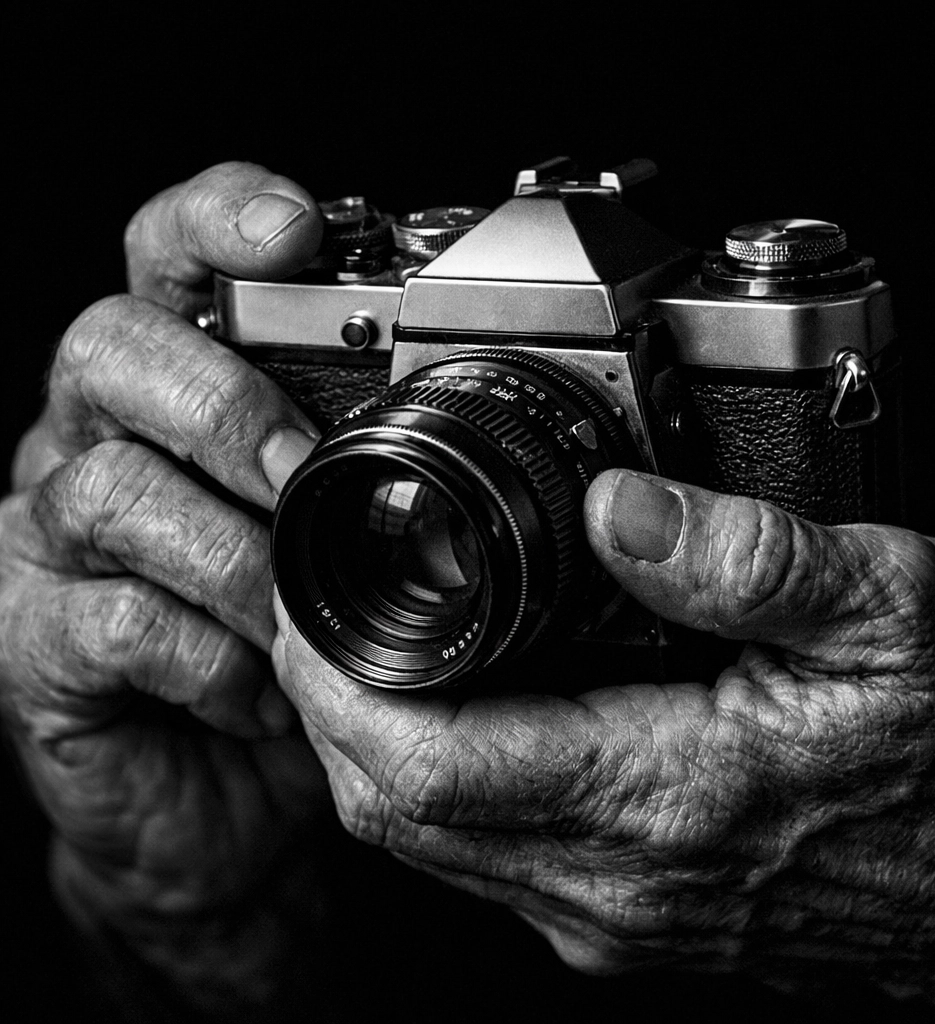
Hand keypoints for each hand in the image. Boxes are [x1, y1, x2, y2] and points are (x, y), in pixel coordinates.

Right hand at [0, 163, 329, 1011]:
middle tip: (305, 472)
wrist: (229, 794)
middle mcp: (96, 443)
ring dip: (233, 553)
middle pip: (108, 348)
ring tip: (301, 613)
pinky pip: (116, 621)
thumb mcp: (345, 543)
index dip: (217, 221)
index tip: (296, 229)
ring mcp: (51, 543)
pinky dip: (211, 658)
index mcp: (176, 394)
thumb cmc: (294, 648)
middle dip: (224, 403)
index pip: (166, 260)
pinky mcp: (35, 641)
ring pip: (106, 487)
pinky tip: (264, 691)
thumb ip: (369, 470)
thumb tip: (462, 423)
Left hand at [275, 467, 934, 1006]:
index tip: (300, 609)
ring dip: (374, 747)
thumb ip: (748, 559)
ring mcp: (621, 910)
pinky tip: (457, 711)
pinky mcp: (637, 910)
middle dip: (327, 714)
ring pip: (433, 842)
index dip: (332, 689)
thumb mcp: (891, 612)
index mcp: (663, 795)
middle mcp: (619, 879)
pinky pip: (491, 852)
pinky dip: (439, 779)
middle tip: (312, 615)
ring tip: (363, 650)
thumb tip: (621, 507)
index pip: (423, 766)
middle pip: (399, 813)